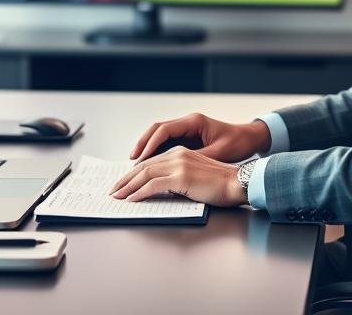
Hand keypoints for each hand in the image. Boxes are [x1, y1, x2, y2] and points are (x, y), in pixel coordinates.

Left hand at [110, 147, 245, 206]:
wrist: (237, 183)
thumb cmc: (221, 185)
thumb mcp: (196, 176)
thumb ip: (178, 177)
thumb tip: (161, 188)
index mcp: (181, 152)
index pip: (151, 162)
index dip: (135, 173)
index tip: (124, 182)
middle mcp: (177, 154)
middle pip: (144, 166)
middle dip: (126, 179)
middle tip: (114, 190)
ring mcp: (179, 164)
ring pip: (145, 174)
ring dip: (128, 186)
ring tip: (117, 195)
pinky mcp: (181, 177)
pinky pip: (154, 185)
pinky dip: (140, 192)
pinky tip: (132, 199)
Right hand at [129, 112, 270, 162]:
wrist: (249, 138)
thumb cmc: (237, 143)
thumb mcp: (218, 152)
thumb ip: (196, 158)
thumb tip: (175, 168)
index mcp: (193, 122)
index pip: (164, 129)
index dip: (150, 143)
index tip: (140, 157)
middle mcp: (187, 123)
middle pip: (157, 130)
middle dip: (143, 144)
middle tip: (132, 159)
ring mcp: (187, 129)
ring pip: (160, 136)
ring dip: (148, 148)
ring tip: (136, 164)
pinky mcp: (188, 138)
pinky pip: (167, 143)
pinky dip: (157, 153)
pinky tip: (150, 164)